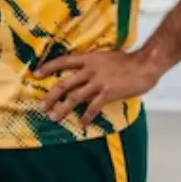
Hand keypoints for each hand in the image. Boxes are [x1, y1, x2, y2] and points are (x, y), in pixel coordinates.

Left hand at [35, 49, 162, 124]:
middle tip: (41, 105)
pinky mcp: (108, 93)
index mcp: (88, 58)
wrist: (145, 64)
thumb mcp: (105, 57)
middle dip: (51, 95)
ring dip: (63, 108)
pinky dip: (86, 116)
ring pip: (75, 97)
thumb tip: (83, 72)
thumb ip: (93, 64)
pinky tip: (81, 124)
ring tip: (54, 117)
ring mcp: (98, 82)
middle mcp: (90, 70)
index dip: (48, 67)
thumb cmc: (127, 60)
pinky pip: (93, 107)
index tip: (36, 74)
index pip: (63, 61)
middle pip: (64, 83)